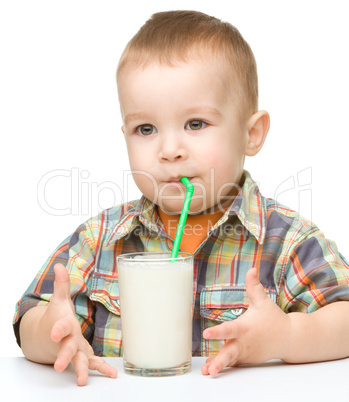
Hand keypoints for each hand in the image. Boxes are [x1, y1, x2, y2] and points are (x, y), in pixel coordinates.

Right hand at [44, 263, 116, 385]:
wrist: (48, 337)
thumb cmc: (56, 317)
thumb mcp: (59, 300)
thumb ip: (61, 284)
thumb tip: (59, 264)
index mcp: (62, 325)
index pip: (60, 327)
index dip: (58, 329)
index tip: (55, 334)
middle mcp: (67, 340)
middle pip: (65, 349)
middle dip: (63, 356)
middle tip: (60, 366)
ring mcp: (75, 351)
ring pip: (77, 361)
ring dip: (81, 370)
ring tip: (82, 381)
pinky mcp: (83, 356)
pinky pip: (93, 363)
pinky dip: (102, 369)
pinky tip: (112, 375)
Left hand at [201, 268, 290, 375]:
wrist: (289, 338)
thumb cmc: (273, 318)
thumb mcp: (263, 301)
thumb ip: (254, 286)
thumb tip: (252, 268)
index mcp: (245, 328)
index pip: (229, 330)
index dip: (217, 332)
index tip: (206, 334)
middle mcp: (244, 343)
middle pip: (229, 353)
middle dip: (219, 361)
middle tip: (209, 370)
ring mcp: (245, 353)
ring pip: (230, 361)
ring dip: (218, 366)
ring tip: (206, 373)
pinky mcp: (246, 359)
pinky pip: (233, 363)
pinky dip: (223, 367)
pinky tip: (209, 370)